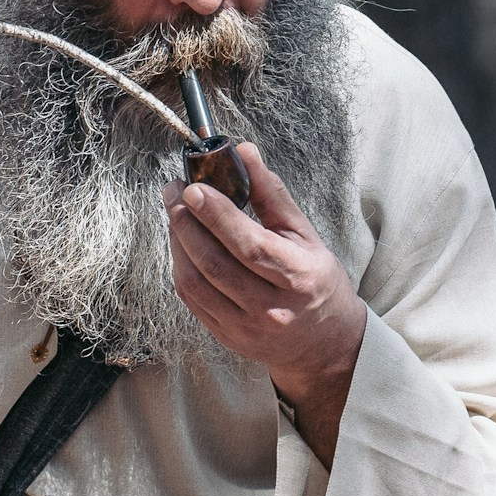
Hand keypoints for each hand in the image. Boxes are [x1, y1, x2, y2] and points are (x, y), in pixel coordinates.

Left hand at [167, 143, 366, 463]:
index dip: (217, 216)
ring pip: (195, 283)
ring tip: (174, 213)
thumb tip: (244, 152)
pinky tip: (182, 244)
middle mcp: (270, 308)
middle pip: (215, 264)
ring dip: (177, 243)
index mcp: (298, 277)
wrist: (323, 342)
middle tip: (173, 191)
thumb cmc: (315, 279)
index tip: (192, 188)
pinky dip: (181, 266)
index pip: (250, 245)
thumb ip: (272, 194)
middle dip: (186, 223)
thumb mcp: (305, 234)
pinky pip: (191, 300)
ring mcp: (245, 328)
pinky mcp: (226, 337)